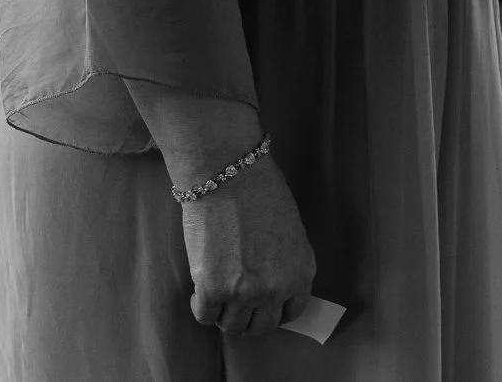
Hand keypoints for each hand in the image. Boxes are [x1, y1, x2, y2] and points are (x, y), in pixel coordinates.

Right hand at [177, 155, 316, 339]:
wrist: (230, 176)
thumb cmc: (262, 192)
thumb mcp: (292, 232)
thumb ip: (288, 262)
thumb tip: (276, 284)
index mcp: (301, 273)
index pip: (292, 312)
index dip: (276, 312)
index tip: (264, 307)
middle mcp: (275, 289)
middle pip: (261, 326)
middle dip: (250, 318)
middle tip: (238, 305)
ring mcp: (243, 293)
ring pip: (232, 326)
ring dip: (225, 315)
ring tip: (219, 297)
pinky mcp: (211, 290)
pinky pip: (205, 316)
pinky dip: (202, 308)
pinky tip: (201, 293)